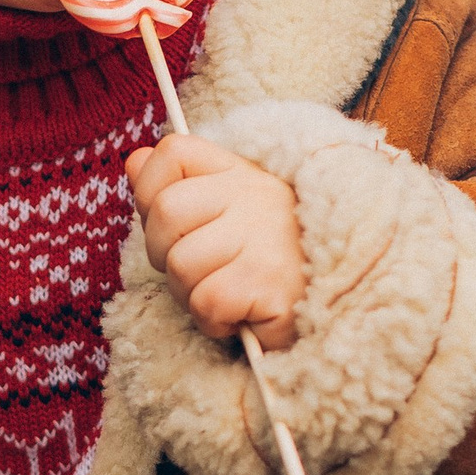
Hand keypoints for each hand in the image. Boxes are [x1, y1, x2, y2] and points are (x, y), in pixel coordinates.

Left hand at [127, 134, 305, 348]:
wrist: (341, 304)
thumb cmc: (272, 267)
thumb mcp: (224, 216)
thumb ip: (177, 187)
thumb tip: (134, 162)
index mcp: (241, 173)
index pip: (174, 152)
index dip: (151, 191)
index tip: (172, 227)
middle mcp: (256, 195)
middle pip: (166, 212)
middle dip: (165, 255)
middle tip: (199, 274)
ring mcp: (266, 238)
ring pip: (180, 264)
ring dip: (190, 295)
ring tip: (225, 297)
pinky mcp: (271, 284)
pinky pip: (206, 302)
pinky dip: (214, 321)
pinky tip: (241, 316)